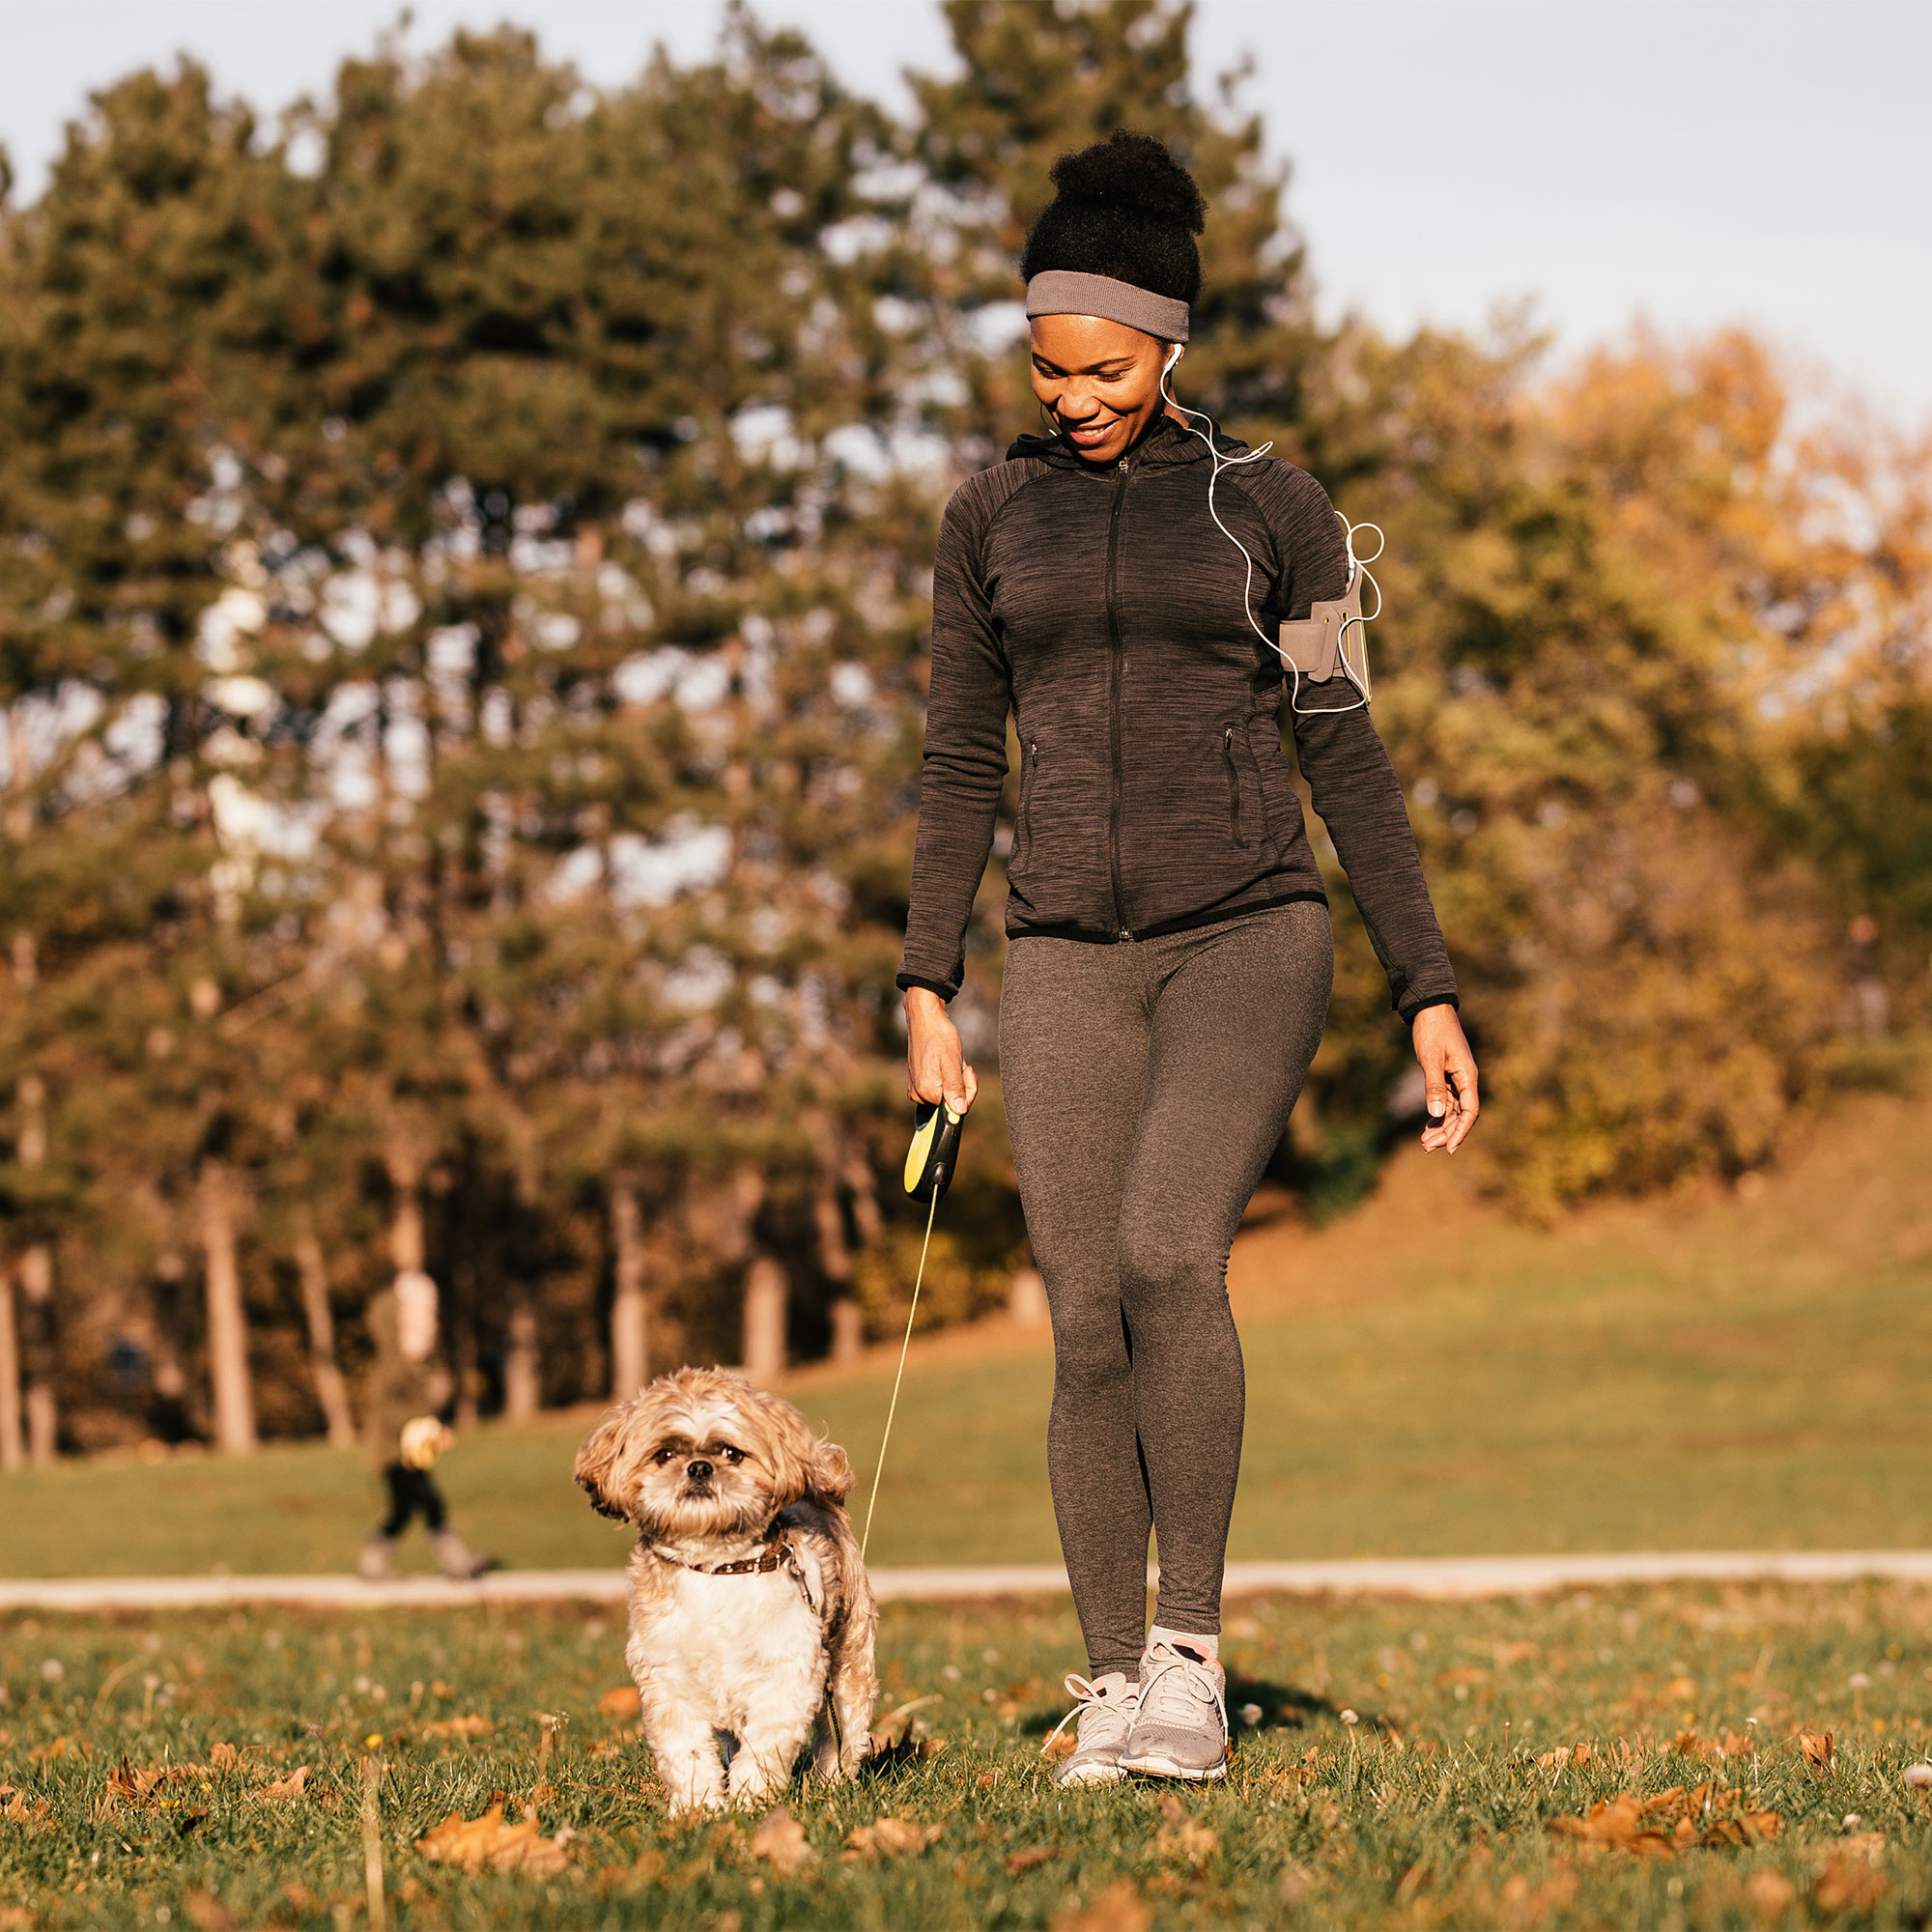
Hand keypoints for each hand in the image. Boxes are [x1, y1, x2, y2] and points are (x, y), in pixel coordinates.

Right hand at [904, 988, 978, 1113]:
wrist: (925, 1019)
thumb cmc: (940, 1036)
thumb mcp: (952, 1062)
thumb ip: (955, 1089)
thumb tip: (959, 1112)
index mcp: (927, 1092)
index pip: (957, 1107)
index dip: (968, 1089)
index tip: (966, 1070)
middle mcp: (919, 1095)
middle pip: (952, 1102)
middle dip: (961, 1083)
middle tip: (958, 1063)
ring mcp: (916, 1090)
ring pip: (947, 1094)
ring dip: (955, 1079)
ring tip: (949, 1060)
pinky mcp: (917, 1084)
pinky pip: (939, 1088)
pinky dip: (946, 1077)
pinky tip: (944, 1062)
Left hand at [1412, 1005, 1478, 1151]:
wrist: (1429, 1009)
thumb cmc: (1431, 1031)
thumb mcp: (1430, 1059)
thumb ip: (1435, 1086)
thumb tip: (1438, 1114)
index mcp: (1468, 1076)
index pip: (1470, 1111)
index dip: (1461, 1131)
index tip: (1449, 1148)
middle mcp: (1466, 1080)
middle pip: (1462, 1114)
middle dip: (1447, 1133)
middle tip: (1427, 1147)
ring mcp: (1457, 1078)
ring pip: (1454, 1110)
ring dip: (1441, 1126)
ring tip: (1425, 1142)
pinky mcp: (1447, 1075)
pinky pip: (1447, 1101)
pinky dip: (1439, 1114)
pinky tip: (1429, 1125)